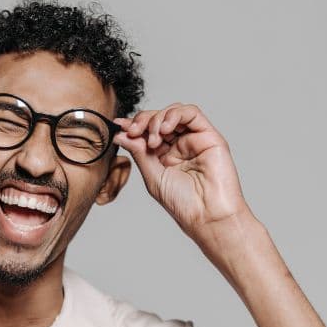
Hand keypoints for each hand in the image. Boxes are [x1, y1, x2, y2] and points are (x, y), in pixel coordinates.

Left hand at [113, 103, 252, 243]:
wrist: (206, 214)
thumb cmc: (183, 203)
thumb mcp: (153, 176)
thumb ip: (139, 153)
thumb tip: (120, 135)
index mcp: (163, 156)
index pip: (146, 132)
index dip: (132, 125)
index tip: (118, 125)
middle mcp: (178, 145)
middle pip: (158, 118)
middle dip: (142, 121)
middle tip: (133, 132)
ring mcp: (193, 139)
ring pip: (173, 112)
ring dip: (157, 119)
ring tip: (153, 139)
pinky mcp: (208, 136)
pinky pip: (192, 113)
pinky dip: (175, 114)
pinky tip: (165, 128)